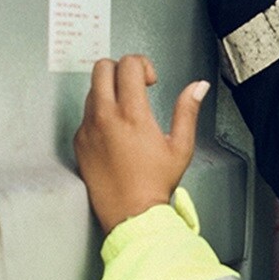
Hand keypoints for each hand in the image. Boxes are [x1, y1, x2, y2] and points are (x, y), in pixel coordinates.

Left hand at [74, 55, 209, 233]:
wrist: (130, 214)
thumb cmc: (155, 184)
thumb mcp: (180, 145)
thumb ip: (188, 110)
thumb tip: (198, 87)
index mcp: (132, 114)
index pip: (128, 65)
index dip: (143, 65)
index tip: (150, 80)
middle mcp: (105, 117)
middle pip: (102, 67)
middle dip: (121, 69)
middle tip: (134, 84)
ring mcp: (88, 129)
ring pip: (92, 89)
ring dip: (109, 89)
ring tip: (126, 108)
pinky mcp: (80, 142)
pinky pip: (85, 114)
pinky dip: (99, 112)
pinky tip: (114, 128)